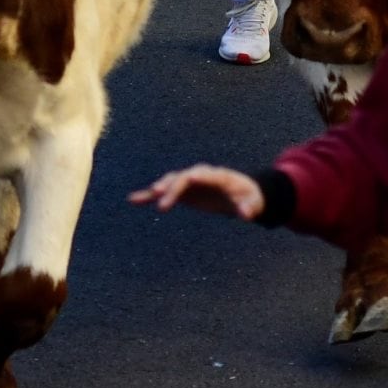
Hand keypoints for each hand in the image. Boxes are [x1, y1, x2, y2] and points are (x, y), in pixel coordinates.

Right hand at [130, 164, 265, 215]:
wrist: (241, 194)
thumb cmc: (249, 198)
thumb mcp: (253, 203)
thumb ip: (249, 208)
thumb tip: (246, 214)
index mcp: (219, 176)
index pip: (205, 173)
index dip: (197, 175)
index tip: (189, 178)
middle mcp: (200, 175)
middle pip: (183, 178)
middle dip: (173, 187)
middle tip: (162, 201)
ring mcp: (189, 183)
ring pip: (171, 182)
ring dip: (160, 188)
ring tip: (149, 196)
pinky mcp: (182, 192)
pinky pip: (164, 193)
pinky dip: (149, 195)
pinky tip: (133, 200)